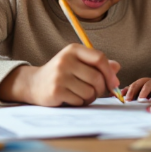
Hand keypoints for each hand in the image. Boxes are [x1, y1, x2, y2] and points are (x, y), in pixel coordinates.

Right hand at [0, 43, 120, 106]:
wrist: (33, 83)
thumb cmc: (61, 73)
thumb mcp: (78, 63)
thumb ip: (97, 64)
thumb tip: (117, 68)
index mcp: (73, 50)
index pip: (99, 58)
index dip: (110, 72)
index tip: (114, 83)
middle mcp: (66, 60)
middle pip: (97, 78)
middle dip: (101, 89)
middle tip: (96, 92)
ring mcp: (59, 75)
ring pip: (89, 91)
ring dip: (89, 97)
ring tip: (81, 94)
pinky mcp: (56, 91)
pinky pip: (79, 100)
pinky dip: (79, 102)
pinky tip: (71, 98)